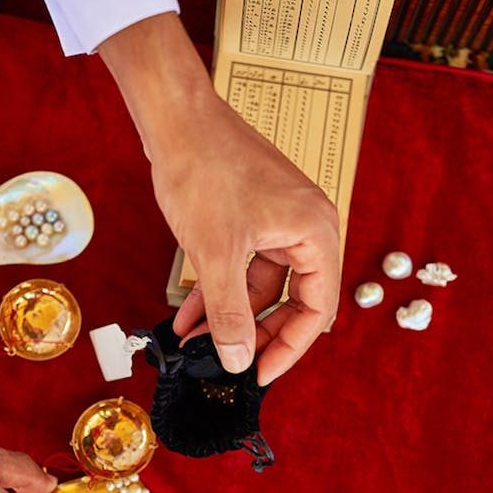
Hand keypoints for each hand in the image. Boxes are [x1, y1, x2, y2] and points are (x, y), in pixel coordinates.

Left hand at [98, 14, 339, 384]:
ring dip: (229, 315)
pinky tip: (188, 316)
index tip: (259, 373)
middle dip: (255, 334)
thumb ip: (229, 314)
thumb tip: (238, 360)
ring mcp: (278, 221)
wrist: (175, 118)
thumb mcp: (216, 255)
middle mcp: (305, 227)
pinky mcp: (253, 216)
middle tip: (230, 363)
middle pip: (292, 301)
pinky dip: (218, 291)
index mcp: (315, 232)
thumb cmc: (205, 169)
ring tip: (196, 344)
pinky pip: (242, 266)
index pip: (317, 308)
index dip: (289, 347)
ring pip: (261, 287)